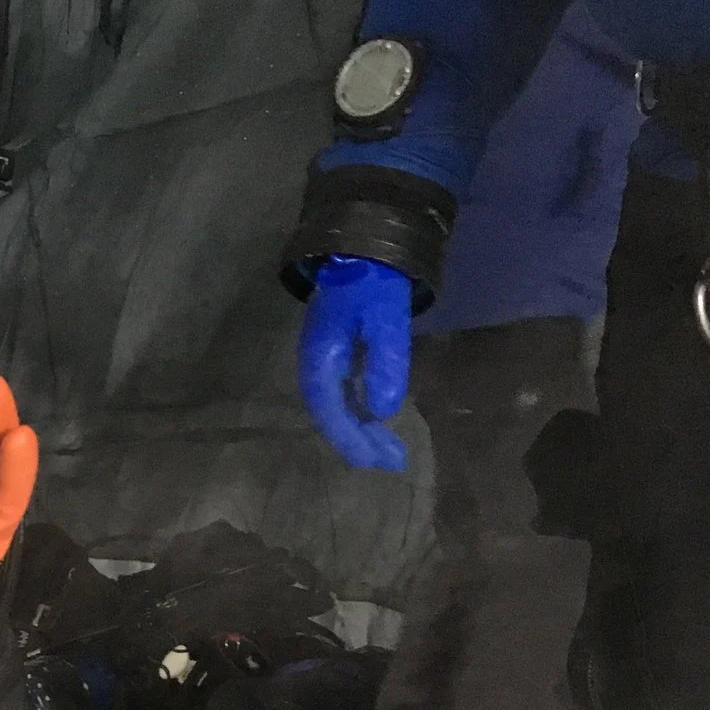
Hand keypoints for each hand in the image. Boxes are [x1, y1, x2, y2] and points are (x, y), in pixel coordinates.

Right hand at [299, 256, 411, 471]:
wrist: (359, 246)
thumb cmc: (373, 282)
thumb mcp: (386, 319)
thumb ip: (385, 362)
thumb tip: (385, 410)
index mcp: (321, 362)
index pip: (333, 414)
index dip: (354, 442)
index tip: (377, 463)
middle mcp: (316, 367)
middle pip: (334, 416)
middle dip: (361, 442)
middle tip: (394, 462)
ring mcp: (324, 360)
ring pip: (338, 407)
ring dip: (362, 430)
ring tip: (389, 449)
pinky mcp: (335, 352)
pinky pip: (343, 393)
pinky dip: (361, 410)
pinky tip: (377, 416)